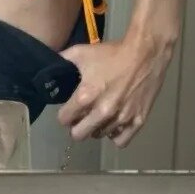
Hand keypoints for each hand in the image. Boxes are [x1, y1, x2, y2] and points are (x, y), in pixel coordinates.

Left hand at [56, 34, 176, 148]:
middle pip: (79, 135)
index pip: (64, 119)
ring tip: (101, 115)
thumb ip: (62, 60)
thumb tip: (48, 65)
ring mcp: (121, 118)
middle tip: (82, 116)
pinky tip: (115, 123)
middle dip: (77, 126)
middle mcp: (102, 112)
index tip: (69, 109)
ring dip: (97, 127)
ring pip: (100, 135)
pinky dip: (116, 134)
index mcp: (86, 96)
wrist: (145, 52)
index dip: (64, 114)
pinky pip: (121, 141)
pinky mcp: (138, 121)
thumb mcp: (81, 52)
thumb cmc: (112, 53)